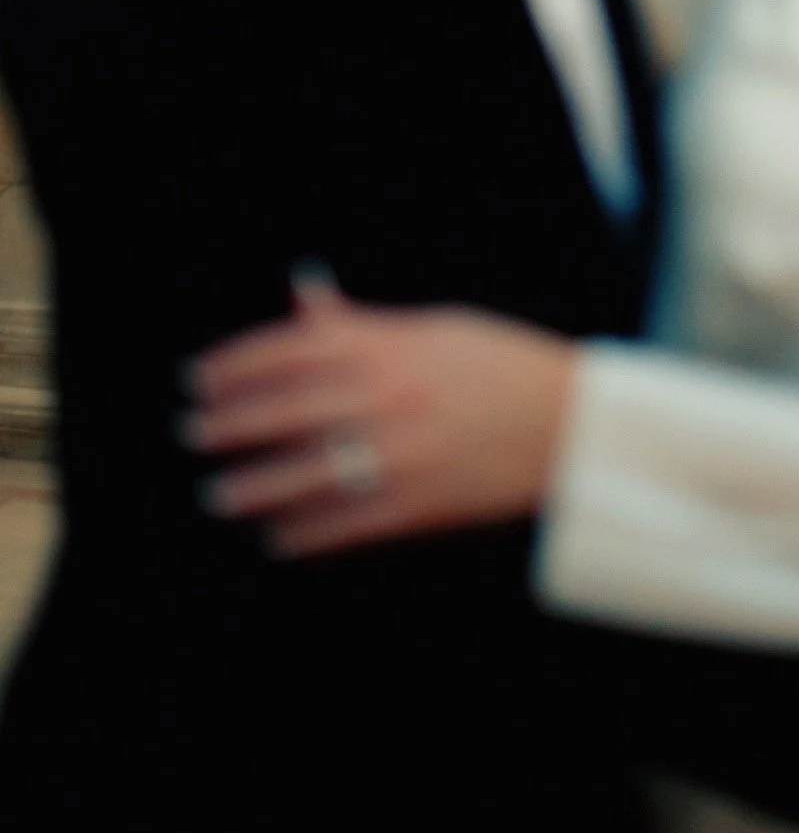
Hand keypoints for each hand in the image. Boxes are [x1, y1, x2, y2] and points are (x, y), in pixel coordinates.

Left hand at [182, 276, 576, 557]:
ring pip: (305, 473)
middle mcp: (387, 397)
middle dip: (232, 423)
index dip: (237, 365)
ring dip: (254, 486)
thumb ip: (363, 322)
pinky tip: (278, 536)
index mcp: (390, 346)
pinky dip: (304, 532)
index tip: (202, 380)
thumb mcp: (433, 328)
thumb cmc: (500, 364)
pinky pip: (344, 523)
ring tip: (220, 494)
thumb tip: (305, 296)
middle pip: (286, 410)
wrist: (570, 423)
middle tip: (194, 434)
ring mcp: (400, 454)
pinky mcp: (418, 504)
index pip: (291, 351)